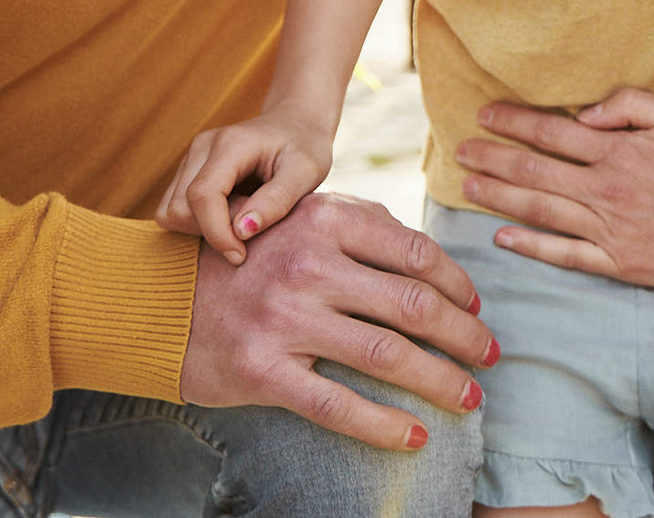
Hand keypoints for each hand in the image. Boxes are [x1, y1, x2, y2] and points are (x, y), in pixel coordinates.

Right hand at [155, 113, 332, 263]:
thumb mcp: (306, 173)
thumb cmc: (305, 146)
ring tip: (242, 215)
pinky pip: (174, 209)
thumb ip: (276, 201)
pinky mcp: (187, 170)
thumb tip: (241, 232)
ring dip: (202, 228)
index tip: (240, 255)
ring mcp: (191, 157)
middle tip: (251, 224)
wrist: (295, 121)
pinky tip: (229, 213)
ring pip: (171, 211)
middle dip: (211, 230)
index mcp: (231, 143)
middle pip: (179, 207)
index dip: (217, 233)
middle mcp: (202, 146)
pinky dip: (196, 222)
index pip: (203, 195)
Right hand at [180, 191, 496, 449]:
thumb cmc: (250, 257)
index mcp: (324, 219)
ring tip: (468, 397)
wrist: (164, 299)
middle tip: (490, 356)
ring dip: (439, 381)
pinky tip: (414, 436)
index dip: (458, 286)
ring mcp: (284, 320)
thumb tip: (434, 262)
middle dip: (463, 336)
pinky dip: (383, 425)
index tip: (477, 308)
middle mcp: (307, 265)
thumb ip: (362, 225)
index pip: (415, 253)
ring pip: (385, 356)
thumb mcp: (301, 217)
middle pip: (412, 305)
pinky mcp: (263, 371)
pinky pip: (337, 405)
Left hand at [454, 88, 653, 289]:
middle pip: (534, 171)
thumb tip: (583, 113)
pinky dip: (530, 246)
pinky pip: (564, 255)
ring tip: (470, 187)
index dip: (513, 122)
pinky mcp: (618, 263)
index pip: (551, 132)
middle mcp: (606, 189)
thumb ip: (630, 104)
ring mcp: (609, 229)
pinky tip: (503, 238)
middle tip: (461, 151)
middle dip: (492, 159)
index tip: (484, 115)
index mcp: (618, 151)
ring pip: (540, 210)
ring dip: (500, 197)